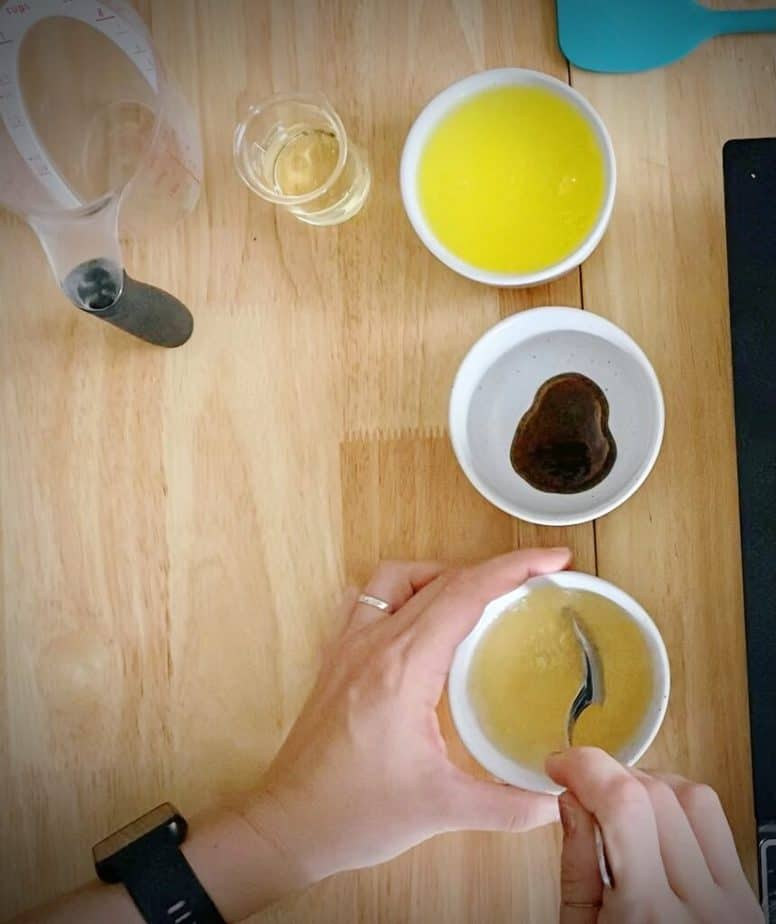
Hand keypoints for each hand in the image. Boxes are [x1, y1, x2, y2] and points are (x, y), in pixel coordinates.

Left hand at [242, 548, 570, 886]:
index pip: (465, 594)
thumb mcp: (442, 809)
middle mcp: (375, 643)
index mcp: (404, 668)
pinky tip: (424, 616)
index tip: (553, 560)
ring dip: (445, 573)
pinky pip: (374, 599)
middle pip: (442, 580)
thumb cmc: (357, 813)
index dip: (514, 568)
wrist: (289, 823)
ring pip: (401, 578)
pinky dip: (407, 591)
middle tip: (537, 577)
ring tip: (481, 594)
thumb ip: (508, 806)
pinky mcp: (338, 656)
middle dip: (495, 569)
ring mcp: (350, 644)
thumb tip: (557, 801)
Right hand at [547, 747, 761, 923]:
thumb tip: (572, 800)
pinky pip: (717, 826)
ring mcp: (734, 904)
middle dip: (608, 775)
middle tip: (580, 786)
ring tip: (619, 803)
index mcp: (647, 917)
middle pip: (655, 793)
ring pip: (694, 798)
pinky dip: (679, 808)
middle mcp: (701, 906)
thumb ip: (576, 866)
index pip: (624, 804)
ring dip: (648, 784)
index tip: (562, 765)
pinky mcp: (749, 902)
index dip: (586, 767)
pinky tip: (654, 825)